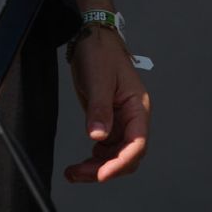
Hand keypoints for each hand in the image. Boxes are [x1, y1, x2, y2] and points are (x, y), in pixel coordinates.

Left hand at [64, 29, 150, 183]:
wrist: (92, 38)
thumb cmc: (100, 53)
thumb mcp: (98, 80)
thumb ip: (99, 109)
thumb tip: (98, 137)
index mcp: (137, 108)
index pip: (137, 144)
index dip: (120, 163)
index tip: (101, 174)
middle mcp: (133, 118)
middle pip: (127, 155)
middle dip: (105, 169)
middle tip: (79, 174)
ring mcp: (121, 121)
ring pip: (115, 155)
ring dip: (97, 167)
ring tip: (74, 173)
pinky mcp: (109, 120)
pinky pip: (106, 148)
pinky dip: (94, 158)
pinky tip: (81, 162)